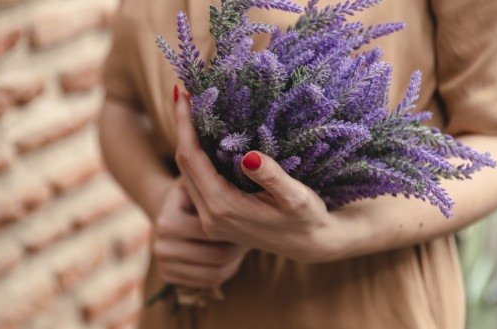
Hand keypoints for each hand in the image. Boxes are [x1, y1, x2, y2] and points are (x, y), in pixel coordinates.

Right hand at [153, 178, 249, 287]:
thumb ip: (212, 171)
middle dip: (239, 246)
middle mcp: (160, 246)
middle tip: (252, 235)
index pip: (214, 232)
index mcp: (168, 222)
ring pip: (216, 272)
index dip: (237, 227)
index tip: (249, 218)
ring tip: (244, 245)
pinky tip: (231, 257)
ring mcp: (163, 264)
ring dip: (236, 261)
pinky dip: (226, 271)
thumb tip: (250, 161)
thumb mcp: (197, 179)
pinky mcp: (168, 277)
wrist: (166, 209)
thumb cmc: (191, 191)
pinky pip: (209, 281)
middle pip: (217, 255)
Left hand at [173, 92, 345, 262]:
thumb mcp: (297, 198)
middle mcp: (210, 216)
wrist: (314, 246)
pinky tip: (206, 139)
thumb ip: (272, 177)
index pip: (191, 158)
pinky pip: (199, 182)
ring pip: (189, 174)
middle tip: (185, 95)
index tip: (182, 94)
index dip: (184, 125)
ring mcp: (212, 220)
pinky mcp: (218, 219)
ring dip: (188, 142)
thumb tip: (249, 155)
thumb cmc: (309, 219)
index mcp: (223, 208)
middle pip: (184, 165)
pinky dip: (198, 158)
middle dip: (182, 129)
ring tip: (193, 111)